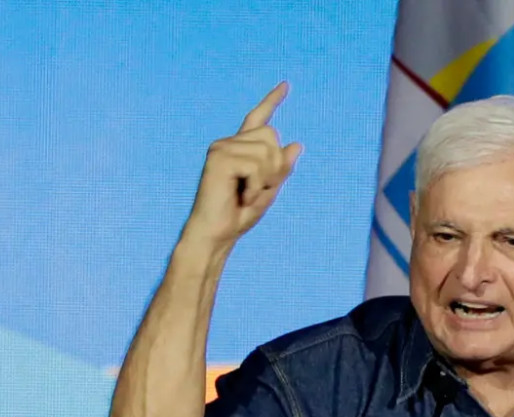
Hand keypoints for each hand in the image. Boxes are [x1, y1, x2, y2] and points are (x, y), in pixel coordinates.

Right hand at [182, 82, 302, 250]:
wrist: (217, 234)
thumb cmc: (238, 216)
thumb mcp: (268, 190)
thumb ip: (281, 168)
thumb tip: (296, 144)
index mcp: (240, 149)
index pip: (258, 118)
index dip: (272, 101)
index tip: (286, 85)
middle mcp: (228, 143)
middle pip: (272, 136)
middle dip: (275, 167)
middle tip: (257, 190)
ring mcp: (221, 148)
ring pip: (267, 152)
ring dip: (265, 180)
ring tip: (247, 195)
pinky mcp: (219, 158)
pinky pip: (256, 166)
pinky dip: (256, 186)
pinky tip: (241, 197)